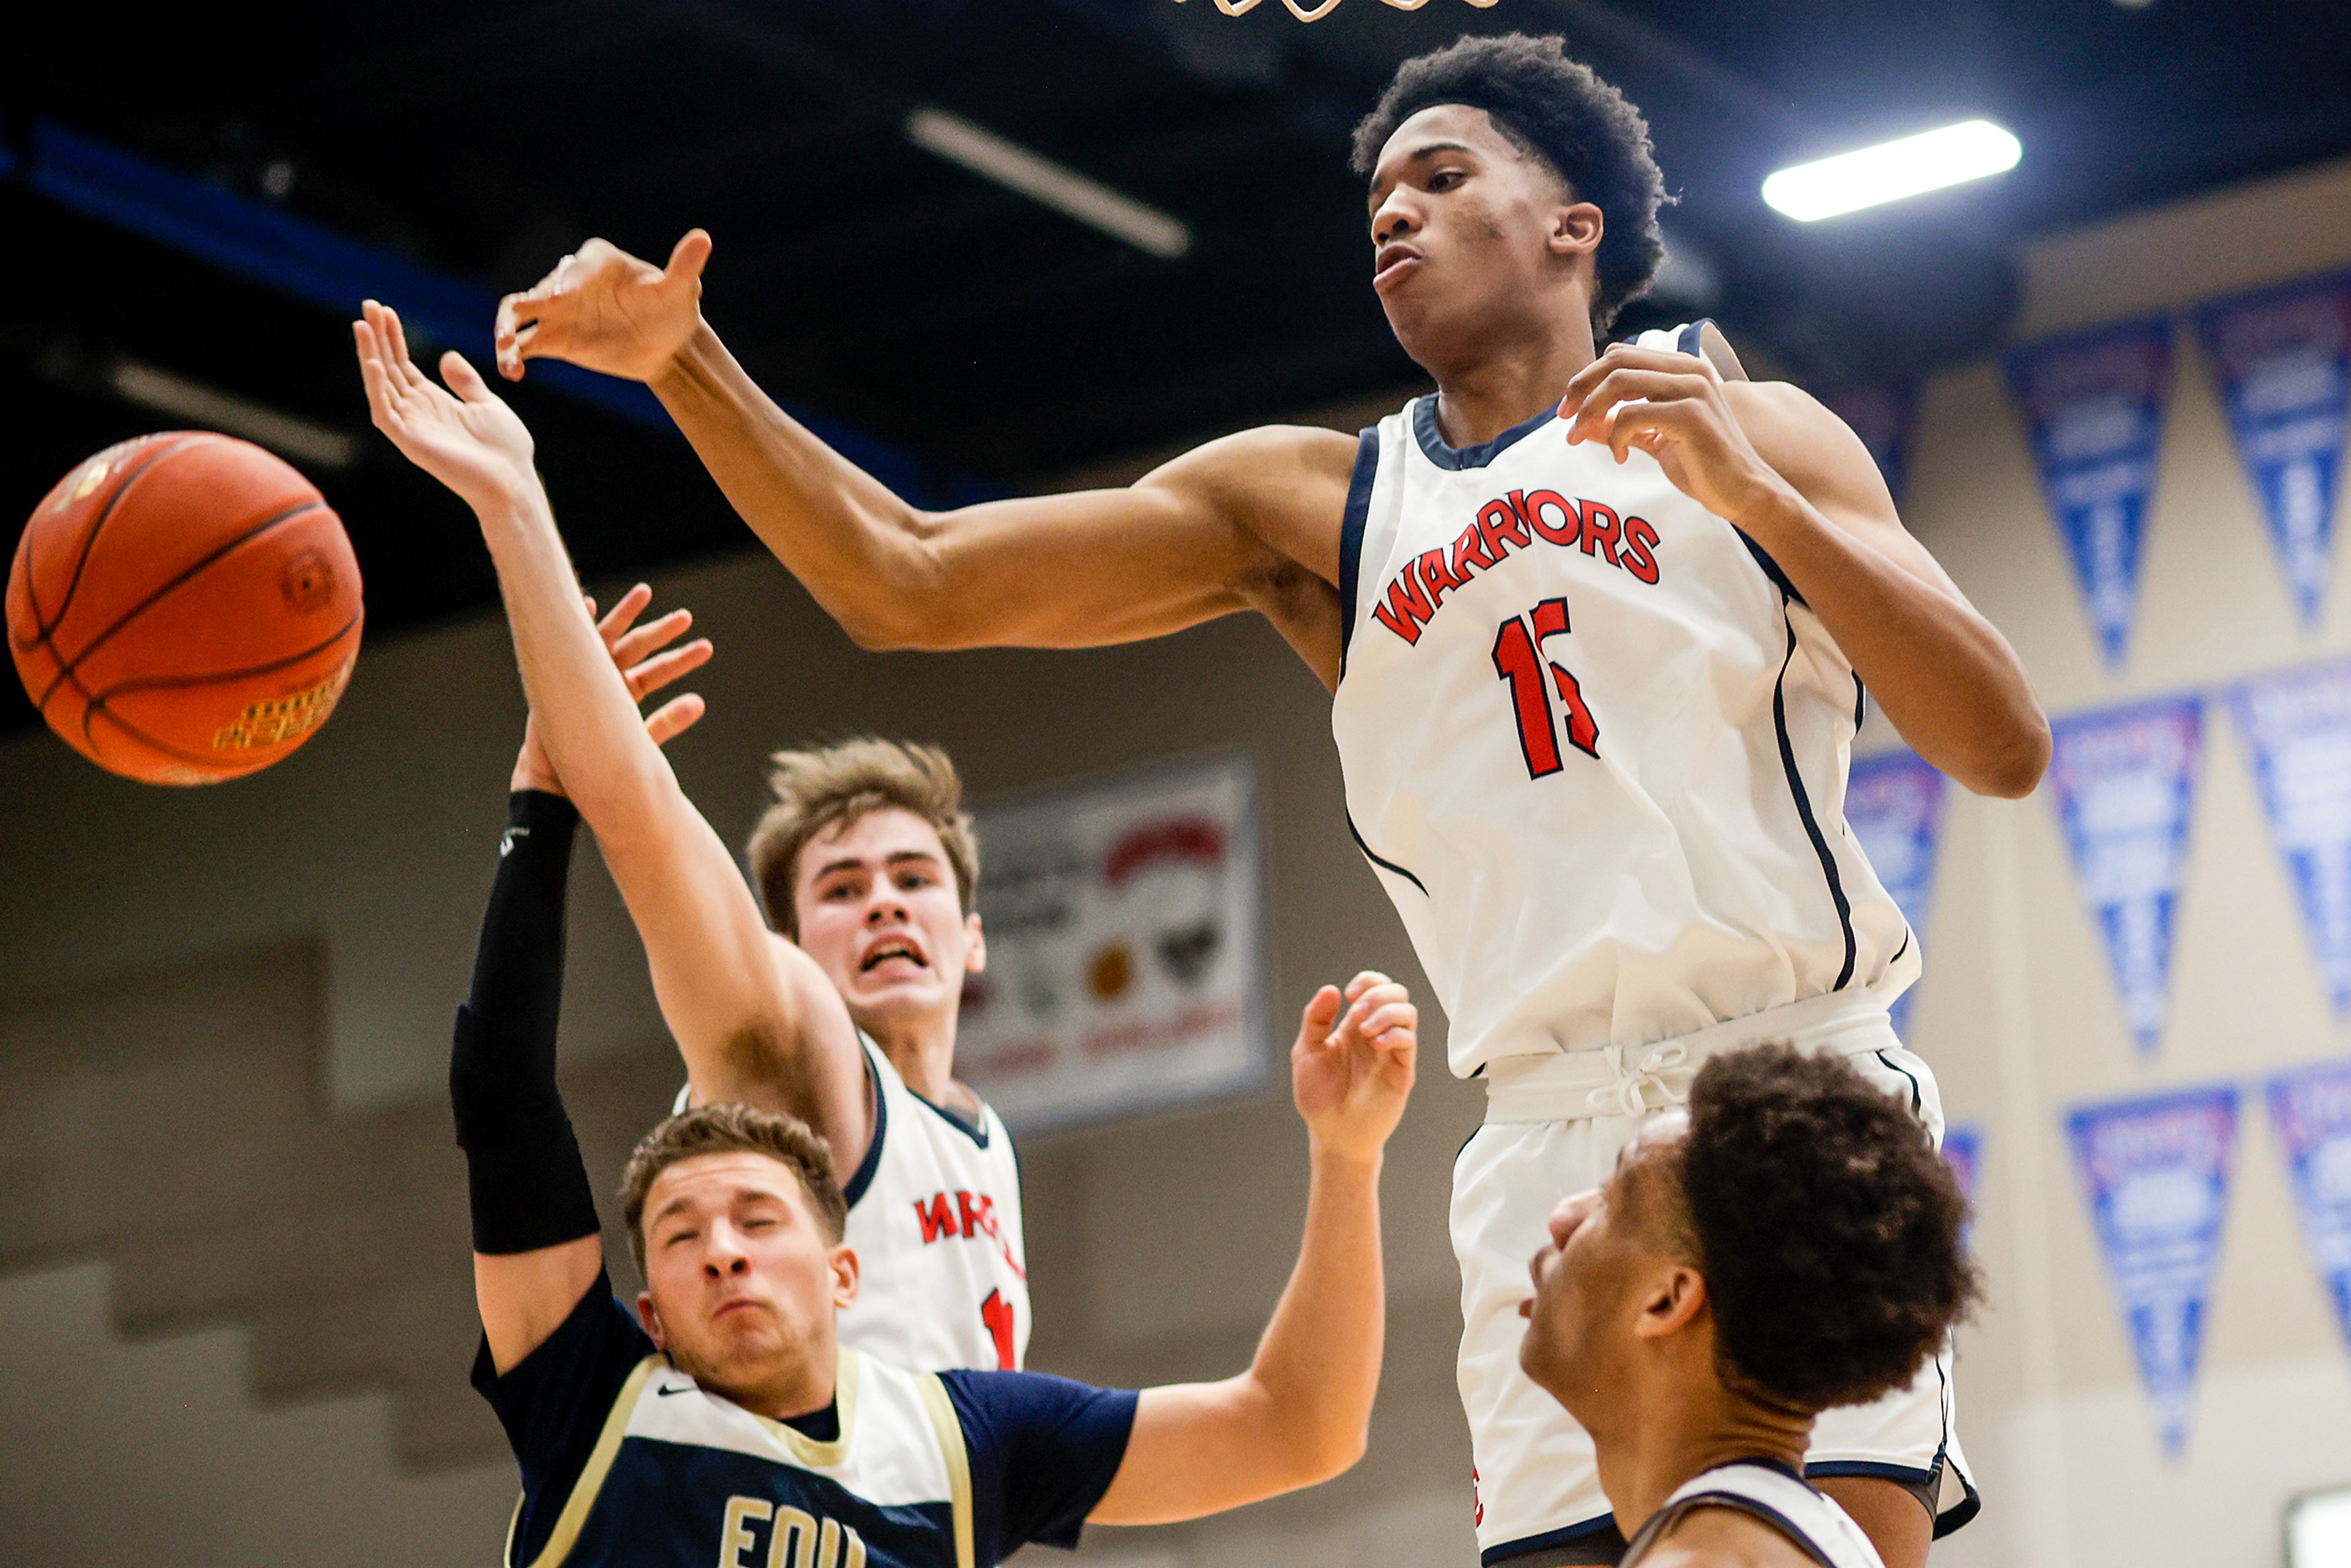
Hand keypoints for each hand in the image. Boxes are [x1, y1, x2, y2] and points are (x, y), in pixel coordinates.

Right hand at [354, 300, 536, 513]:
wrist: (514, 481)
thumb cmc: (504, 449)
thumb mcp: (486, 404)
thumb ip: (466, 381)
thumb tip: (447, 356)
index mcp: (433, 401)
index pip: (404, 364)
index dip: (393, 338)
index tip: (384, 310)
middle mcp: (416, 412)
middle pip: (389, 368)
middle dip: (377, 338)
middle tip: (367, 304)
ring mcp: (411, 427)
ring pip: (381, 386)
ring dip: (370, 355)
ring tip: (362, 325)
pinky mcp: (411, 443)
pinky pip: (386, 414)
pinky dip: (378, 390)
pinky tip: (376, 364)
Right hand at [494, 232, 712, 383]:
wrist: (665, 347)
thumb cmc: (672, 311)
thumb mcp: (680, 291)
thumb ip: (683, 267)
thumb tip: (703, 238)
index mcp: (599, 262)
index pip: (579, 266)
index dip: (569, 279)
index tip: (561, 297)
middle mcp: (570, 282)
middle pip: (541, 287)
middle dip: (529, 301)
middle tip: (518, 315)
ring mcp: (556, 311)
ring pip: (520, 315)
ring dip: (506, 328)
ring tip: (505, 347)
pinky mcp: (552, 339)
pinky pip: (524, 346)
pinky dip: (513, 357)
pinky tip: (513, 374)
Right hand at [512, 585, 714, 792]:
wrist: (552, 782)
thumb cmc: (595, 765)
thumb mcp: (638, 742)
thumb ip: (667, 722)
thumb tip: (700, 702)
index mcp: (625, 693)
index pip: (657, 671)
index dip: (680, 660)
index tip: (706, 648)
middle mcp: (604, 679)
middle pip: (637, 649)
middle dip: (660, 632)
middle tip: (686, 617)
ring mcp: (581, 675)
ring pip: (608, 639)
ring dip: (625, 614)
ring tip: (645, 593)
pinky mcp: (558, 677)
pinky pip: (568, 644)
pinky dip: (578, 622)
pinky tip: (588, 603)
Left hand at [1292, 971, 1416, 1163]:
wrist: (1333, 1135)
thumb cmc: (1319, 1097)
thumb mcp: (1307, 1052)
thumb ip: (1316, 1019)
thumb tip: (1331, 989)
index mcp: (1354, 1026)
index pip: (1375, 988)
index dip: (1368, 981)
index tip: (1350, 994)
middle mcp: (1376, 1034)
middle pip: (1397, 993)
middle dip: (1378, 993)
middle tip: (1357, 1011)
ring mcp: (1391, 1052)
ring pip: (1408, 1013)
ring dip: (1387, 1012)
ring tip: (1365, 1030)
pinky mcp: (1402, 1071)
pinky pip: (1408, 1041)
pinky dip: (1394, 1034)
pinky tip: (1375, 1045)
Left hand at [1555, 344, 1796, 529]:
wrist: (1744, 492)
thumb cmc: (1703, 467)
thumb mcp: (1655, 442)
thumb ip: (1623, 427)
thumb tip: (1583, 423)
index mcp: (1682, 369)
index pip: (1621, 356)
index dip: (1588, 378)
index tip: (1569, 410)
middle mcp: (1689, 370)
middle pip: (1616, 361)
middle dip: (1581, 388)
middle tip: (1564, 419)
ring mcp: (1693, 389)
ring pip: (1620, 381)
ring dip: (1590, 411)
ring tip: (1581, 437)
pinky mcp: (1692, 415)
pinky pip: (1632, 415)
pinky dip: (1614, 436)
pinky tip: (1619, 457)